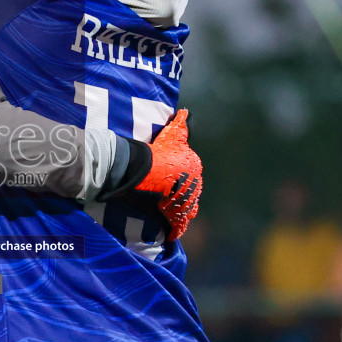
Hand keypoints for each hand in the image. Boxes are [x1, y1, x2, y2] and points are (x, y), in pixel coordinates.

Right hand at [135, 110, 202, 241]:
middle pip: (188, 192)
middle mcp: (196, 186)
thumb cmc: (158, 152)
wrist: (145, 170)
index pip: (190, 174)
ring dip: (178, 210)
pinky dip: (174, 227)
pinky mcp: (178, 216)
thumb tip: (186, 112)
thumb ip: (180, 125)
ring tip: (166, 211)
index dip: (177, 177)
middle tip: (166, 195)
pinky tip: (169, 229)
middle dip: (180, 194)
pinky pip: (178, 224)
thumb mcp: (171, 135)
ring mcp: (188, 202)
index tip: (167, 179)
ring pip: (185, 208)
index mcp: (196, 167)